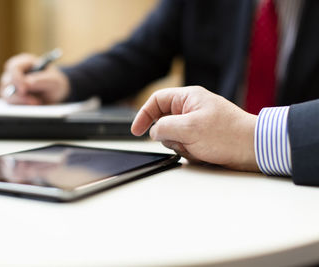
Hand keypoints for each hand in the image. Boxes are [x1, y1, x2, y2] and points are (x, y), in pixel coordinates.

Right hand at [0, 53, 69, 104]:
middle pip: (7, 82)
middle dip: (20, 94)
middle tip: (36, 102)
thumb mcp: (53, 80)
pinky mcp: (12, 98)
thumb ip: (41, 80)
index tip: (24, 89)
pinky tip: (33, 107)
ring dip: (21, 102)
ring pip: (6, 95)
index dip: (17, 78)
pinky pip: (10, 105)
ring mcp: (11, 86)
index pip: (13, 67)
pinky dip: (22, 107)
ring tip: (38, 104)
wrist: (56, 94)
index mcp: (24, 62)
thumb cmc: (55, 82)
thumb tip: (26, 84)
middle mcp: (14, 73)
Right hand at [131, 86, 258, 171]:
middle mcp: (191, 108)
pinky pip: (185, 145)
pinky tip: (204, 153)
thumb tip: (154, 132)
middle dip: (170, 136)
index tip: (136, 131)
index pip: (157, 101)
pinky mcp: (202, 137)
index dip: (143, 115)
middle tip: (183, 141)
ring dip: (181, 146)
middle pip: (164, 121)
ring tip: (198, 147)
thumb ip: (164, 128)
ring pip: (173, 136)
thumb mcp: (189, 128)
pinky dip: (190, 151)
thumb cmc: (227, 134)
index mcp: (188, 98)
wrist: (254, 149)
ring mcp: (197, 123)